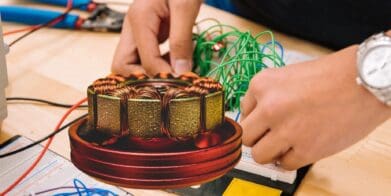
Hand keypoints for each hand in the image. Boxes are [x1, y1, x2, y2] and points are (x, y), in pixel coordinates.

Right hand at [111, 0, 201, 75]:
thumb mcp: (186, 8)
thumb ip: (182, 41)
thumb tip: (181, 71)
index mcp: (139, 19)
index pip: (143, 61)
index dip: (161, 76)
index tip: (182, 82)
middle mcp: (131, 27)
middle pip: (121, 66)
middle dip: (142, 79)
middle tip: (168, 83)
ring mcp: (135, 30)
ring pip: (128, 63)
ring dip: (147, 74)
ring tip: (173, 72)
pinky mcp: (144, 33)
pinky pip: (142, 57)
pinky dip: (154, 65)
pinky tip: (173, 62)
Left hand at [240, 45, 390, 169]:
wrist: (366, 80)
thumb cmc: (332, 75)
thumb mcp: (288, 75)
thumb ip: (267, 96)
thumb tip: (256, 119)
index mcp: (262, 84)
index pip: (243, 113)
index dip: (258, 118)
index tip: (269, 120)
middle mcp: (269, 108)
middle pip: (247, 137)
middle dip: (260, 138)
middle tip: (274, 135)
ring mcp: (286, 130)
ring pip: (260, 155)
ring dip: (271, 152)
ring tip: (287, 143)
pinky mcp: (306, 150)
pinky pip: (284, 164)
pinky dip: (291, 159)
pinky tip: (302, 146)